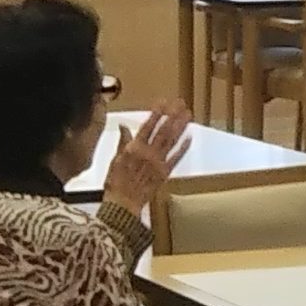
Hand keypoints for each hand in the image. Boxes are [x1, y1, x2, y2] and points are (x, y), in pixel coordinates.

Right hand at [102, 105, 191, 221]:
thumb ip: (122, 142)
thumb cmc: (115, 183)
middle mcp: (148, 153)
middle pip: (163, 131)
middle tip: (180, 103)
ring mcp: (158, 163)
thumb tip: (124, 126)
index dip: (156, 113)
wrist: (122, 204)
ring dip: (180, 127)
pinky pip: (176, 158)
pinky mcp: (165, 173)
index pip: (147, 126)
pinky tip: (190, 137)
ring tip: (187, 114)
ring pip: (171, 141)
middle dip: (172, 115)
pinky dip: (183, 148)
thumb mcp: (114, 159)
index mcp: (134, 148)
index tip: (163, 102)